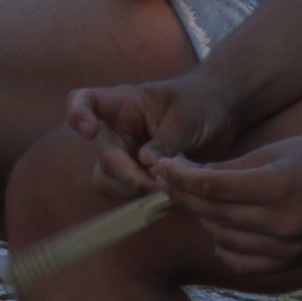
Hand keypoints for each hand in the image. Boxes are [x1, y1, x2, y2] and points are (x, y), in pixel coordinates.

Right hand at [64, 72, 242, 198]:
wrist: (223, 118)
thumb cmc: (199, 104)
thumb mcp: (184, 119)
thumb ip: (164, 142)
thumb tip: (144, 164)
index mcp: (122, 104)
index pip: (84, 100)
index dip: (78, 115)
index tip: (89, 132)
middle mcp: (118, 131)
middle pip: (103, 157)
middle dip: (126, 174)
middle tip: (156, 183)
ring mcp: (128, 156)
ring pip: (111, 182)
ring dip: (137, 190)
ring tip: (171, 189)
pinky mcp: (142, 177)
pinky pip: (133, 195)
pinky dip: (152, 200)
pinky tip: (176, 193)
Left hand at [151, 127, 301, 275]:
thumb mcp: (265, 153)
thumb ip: (223, 169)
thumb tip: (179, 176)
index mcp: (278, 187)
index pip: (212, 187)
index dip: (179, 176)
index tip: (160, 165)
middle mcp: (285, 222)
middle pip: (213, 213)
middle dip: (184, 194)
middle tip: (167, 178)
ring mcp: (290, 247)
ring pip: (222, 237)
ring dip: (201, 217)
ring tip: (194, 196)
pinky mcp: (292, 260)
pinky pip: (241, 261)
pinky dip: (222, 244)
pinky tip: (218, 224)